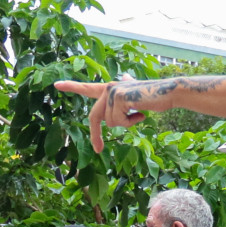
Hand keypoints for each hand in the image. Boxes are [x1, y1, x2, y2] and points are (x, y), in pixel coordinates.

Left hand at [52, 78, 170, 152]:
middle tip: (97, 150)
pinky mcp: (117, 98)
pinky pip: (118, 121)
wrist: (169, 92)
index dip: (72, 87)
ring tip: (139, 112)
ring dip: (126, 124)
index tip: (56, 86)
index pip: (87, 89)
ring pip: (110, 122)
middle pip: (94, 117)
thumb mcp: (136, 93)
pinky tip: (141, 112)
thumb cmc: (155, 96)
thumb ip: (127, 86)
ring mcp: (112, 92)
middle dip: (95, 136)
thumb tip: (125, 76)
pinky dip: (130, 122)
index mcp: (110, 88)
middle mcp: (108, 88)